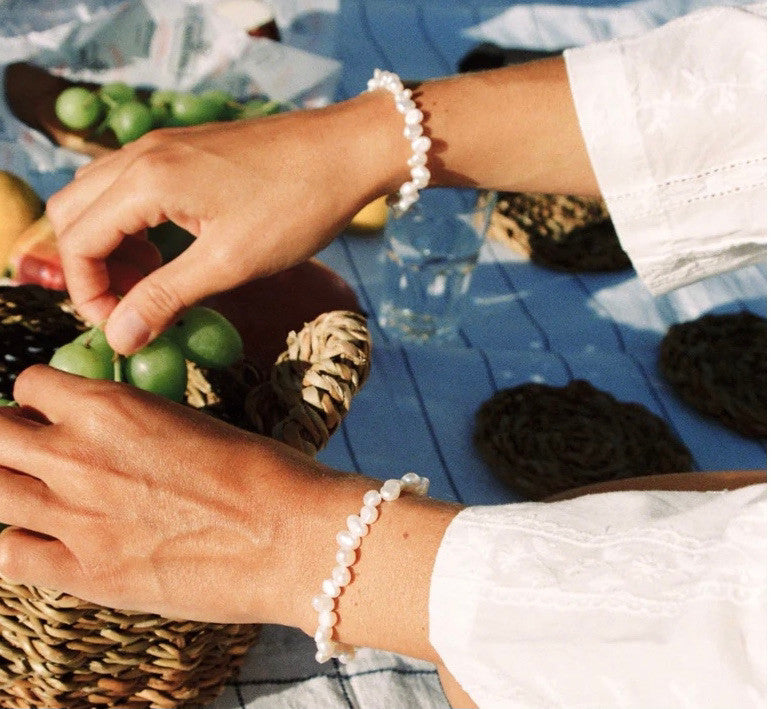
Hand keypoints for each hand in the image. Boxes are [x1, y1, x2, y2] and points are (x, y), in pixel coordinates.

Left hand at [0, 364, 365, 624]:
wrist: (291, 536)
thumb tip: (115, 435)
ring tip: (41, 494)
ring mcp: (73, 518)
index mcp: (109, 408)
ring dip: (11, 486)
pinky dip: (19, 543)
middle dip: (11, 438)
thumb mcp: (193, 427)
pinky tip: (48, 542)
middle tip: (39, 452)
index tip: (54, 413)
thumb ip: (137, 428)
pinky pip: (9, 553)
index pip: (29, 383)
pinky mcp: (85, 575)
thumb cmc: (261, 473)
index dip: (39, 399)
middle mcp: (76, 457)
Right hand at [46, 92, 405, 353]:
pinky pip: (131, 186)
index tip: (121, 328)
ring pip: (99, 198)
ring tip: (152, 282)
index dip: (88, 294)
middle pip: (74, 214)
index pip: (77, 241)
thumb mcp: (230, 262)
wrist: (347, 151)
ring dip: (111, 245)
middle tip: (132, 305)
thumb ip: (166, 297)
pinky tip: (169, 250)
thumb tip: (120, 338)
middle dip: (91, 268)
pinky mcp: (184, 148)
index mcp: (145, 180)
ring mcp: (162, 145)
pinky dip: (133, 224)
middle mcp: (141, 153)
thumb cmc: (297, 206)